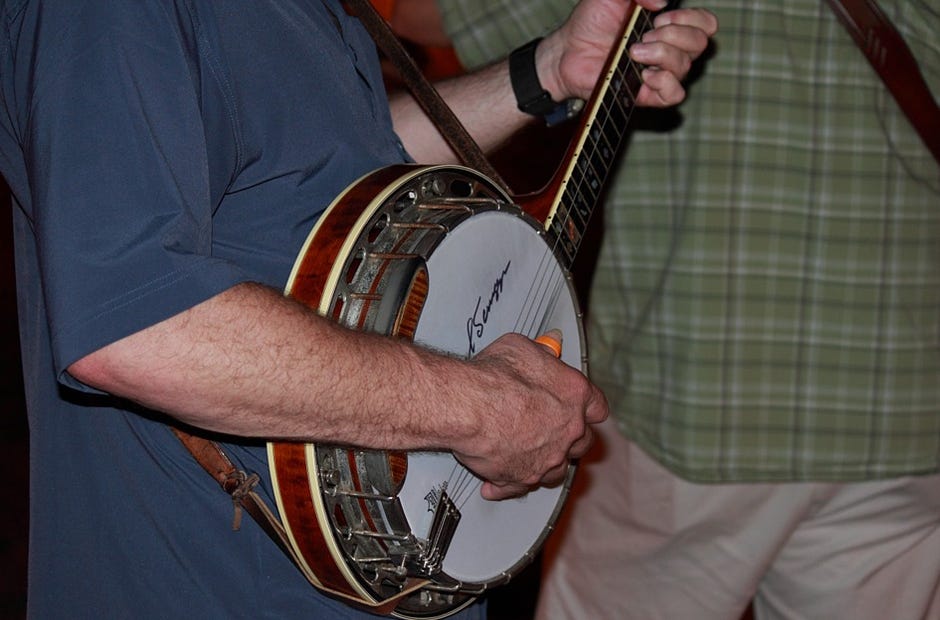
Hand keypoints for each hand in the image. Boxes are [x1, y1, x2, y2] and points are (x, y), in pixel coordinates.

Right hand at [450, 332, 607, 500]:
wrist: (468, 407)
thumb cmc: (493, 376)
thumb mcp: (521, 347)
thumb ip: (539, 353)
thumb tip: (545, 348)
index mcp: (574, 395)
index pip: (597, 406)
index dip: (588, 408)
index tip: (581, 408)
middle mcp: (568, 430)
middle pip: (582, 442)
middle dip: (571, 438)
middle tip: (553, 431)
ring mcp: (548, 458)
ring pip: (557, 469)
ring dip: (546, 463)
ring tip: (530, 456)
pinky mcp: (522, 477)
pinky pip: (519, 486)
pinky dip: (507, 485)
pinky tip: (496, 482)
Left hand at [538, 0, 717, 106]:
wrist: (567, 51)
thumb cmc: (589, 22)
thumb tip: (662, 2)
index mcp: (667, 25)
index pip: (704, 23)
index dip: (692, 19)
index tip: (660, 16)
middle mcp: (668, 49)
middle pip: (700, 44)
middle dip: (674, 35)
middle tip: (645, 34)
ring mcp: (658, 72)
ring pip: (687, 67)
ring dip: (662, 54)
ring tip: (634, 51)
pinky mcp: (646, 94)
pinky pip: (675, 95)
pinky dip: (664, 82)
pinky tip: (644, 74)